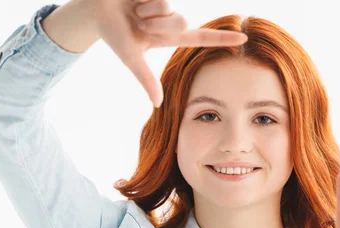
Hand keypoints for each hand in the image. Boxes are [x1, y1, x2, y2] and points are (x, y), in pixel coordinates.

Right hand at [87, 0, 247, 107]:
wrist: (94, 8)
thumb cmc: (112, 33)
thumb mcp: (131, 58)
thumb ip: (146, 79)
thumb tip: (158, 104)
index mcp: (169, 36)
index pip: (201, 38)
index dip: (223, 39)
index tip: (244, 39)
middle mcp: (171, 18)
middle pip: (181, 23)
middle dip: (157, 26)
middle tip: (139, 25)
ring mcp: (165, 3)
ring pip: (171, 9)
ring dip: (149, 13)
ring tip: (134, 10)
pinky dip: (144, 0)